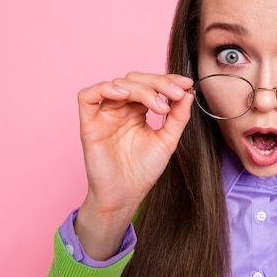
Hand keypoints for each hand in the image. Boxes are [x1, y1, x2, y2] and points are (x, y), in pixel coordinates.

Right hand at [75, 72, 193, 258]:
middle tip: (176, 94)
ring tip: (160, 106)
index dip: (168, 80)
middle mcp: (120, 109)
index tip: (187, 84)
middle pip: (135, 80)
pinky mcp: (89, 123)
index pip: (151, 85)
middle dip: (158, 83)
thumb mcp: (167, 140)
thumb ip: (178, 117)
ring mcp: (104, 115)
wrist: (126, 196)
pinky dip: (105, 89)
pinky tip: (125, 95)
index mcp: (138, 110)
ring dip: (141, 89)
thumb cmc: (143, 170)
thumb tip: (188, 92)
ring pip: (118, 84)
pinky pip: (87, 96)